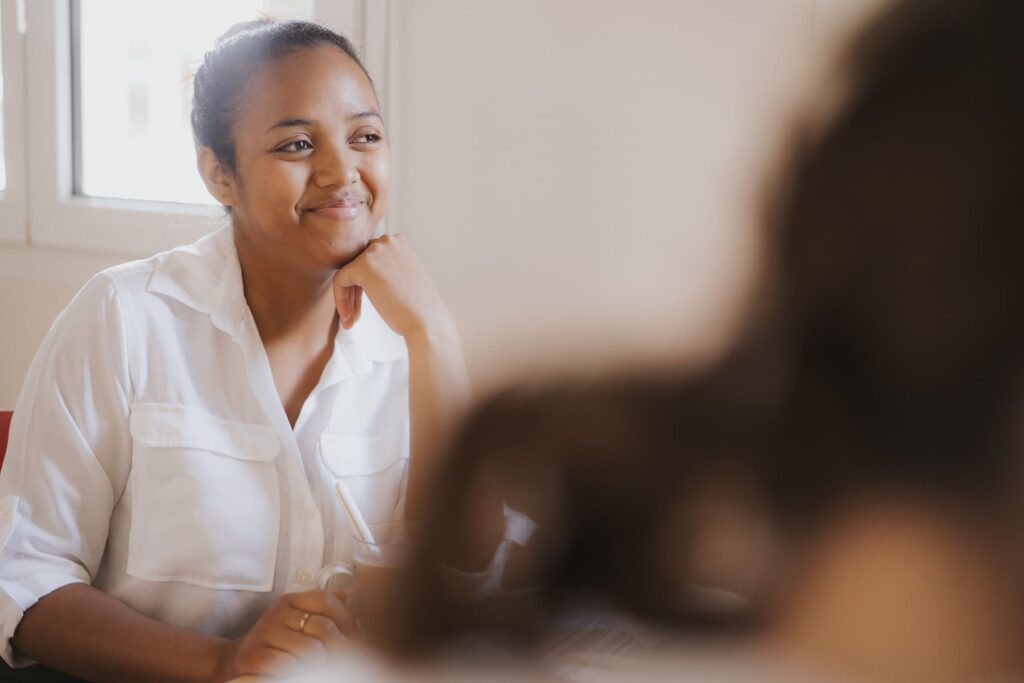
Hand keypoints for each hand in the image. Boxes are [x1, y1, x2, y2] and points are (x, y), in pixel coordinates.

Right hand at [222, 589, 357, 678]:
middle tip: (341, 660)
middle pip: (324, 628)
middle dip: (337, 648)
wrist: (238, 660)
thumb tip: (346, 595)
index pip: (326, 600)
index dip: (345, 620)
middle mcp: (277, 613)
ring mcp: (265, 633)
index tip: (353, 638)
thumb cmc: (276, 643)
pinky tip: (299, 673)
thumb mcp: (297, 621)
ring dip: (319, 664)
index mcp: (290, 602)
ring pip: (311, 649)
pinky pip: (290, 665)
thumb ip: (322, 609)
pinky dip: (299, 672)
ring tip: (318, 669)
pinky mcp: (255, 656)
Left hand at [332, 234, 454, 340]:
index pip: (370, 259)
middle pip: (357, 264)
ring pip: (348, 273)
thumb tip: (366, 274)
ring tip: (351, 320)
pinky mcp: (363, 265)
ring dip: (347, 298)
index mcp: (399, 243)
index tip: (365, 305)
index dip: (365, 284)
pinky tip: (349, 317)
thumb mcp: (404, 278)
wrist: (425, 321)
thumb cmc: (418, 308)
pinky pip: (340, 281)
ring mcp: (375, 251)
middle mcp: (388, 241)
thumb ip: (387, 269)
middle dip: (355, 292)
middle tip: (355, 315)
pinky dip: (341, 300)